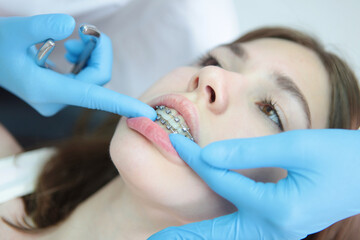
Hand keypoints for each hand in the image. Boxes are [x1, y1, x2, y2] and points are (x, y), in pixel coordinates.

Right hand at [0, 14, 155, 119]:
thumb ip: (41, 26)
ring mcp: (57, 100)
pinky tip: (70, 50)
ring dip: (91, 55)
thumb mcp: (13, 30)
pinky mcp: (59, 95)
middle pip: (97, 79)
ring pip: (93, 79)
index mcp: (46, 90)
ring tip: (74, 40)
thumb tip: (70, 24)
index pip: (93, 97)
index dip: (122, 104)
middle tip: (86, 31)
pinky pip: (85, 79)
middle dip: (98, 52)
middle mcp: (55, 101)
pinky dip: (83, 61)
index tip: (146, 113)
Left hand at [149, 129, 359, 239]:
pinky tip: (207, 230)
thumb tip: (209, 155)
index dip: (196, 159)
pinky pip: (242, 233)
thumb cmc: (342, 157)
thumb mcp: (298, 147)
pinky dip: (220, 233)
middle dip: (185, 237)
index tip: (174, 143)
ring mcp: (278, 231)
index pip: (222, 179)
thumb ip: (250, 152)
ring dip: (201, 238)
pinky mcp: (281, 225)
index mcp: (279, 208)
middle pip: (218, 234)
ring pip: (229, 239)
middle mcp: (275, 227)